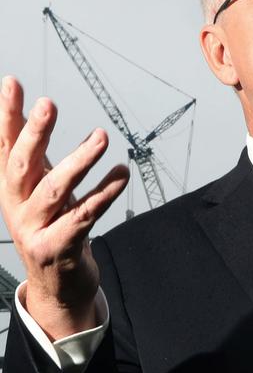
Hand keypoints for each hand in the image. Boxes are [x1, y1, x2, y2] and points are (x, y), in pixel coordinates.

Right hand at [0, 76, 128, 339]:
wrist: (57, 289)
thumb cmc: (51, 230)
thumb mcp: (39, 190)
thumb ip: (34, 154)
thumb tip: (27, 108)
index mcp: (11, 188)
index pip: (5, 145)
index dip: (7, 115)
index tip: (12, 82)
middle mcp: (17, 207)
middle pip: (22, 165)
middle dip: (34, 133)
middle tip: (48, 104)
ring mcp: (35, 230)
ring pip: (55, 191)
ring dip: (79, 161)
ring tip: (101, 136)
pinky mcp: (59, 250)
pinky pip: (84, 216)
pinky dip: (104, 194)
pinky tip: (120, 174)